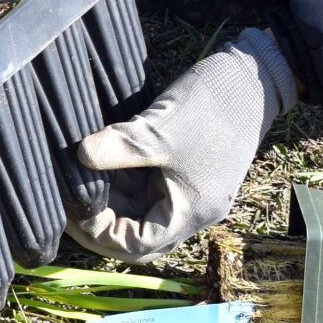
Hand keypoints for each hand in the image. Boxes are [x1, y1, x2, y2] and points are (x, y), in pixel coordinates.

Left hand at [66, 28, 295, 262]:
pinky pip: (148, 186)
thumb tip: (78, 156)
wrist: (252, 78)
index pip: (139, 245)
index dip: (102, 234)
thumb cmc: (213, 107)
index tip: (75, 210)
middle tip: (70, 199)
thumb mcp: (159, 130)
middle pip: (138, 232)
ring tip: (80, 177)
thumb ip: (118, 147)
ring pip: (141, 209)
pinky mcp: (183, 169)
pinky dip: (124, 179)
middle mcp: (190, 208)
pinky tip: (101, 160)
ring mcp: (187, 189)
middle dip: (102, 220)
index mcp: (190, 212)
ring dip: (111, 198)